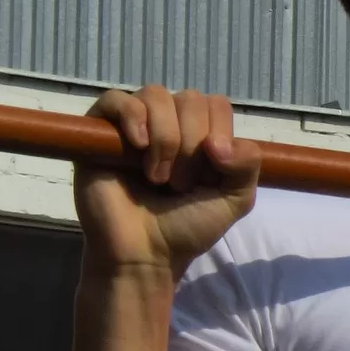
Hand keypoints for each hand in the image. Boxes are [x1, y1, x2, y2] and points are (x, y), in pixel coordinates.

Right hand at [75, 86, 260, 279]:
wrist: (144, 254)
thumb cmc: (186, 227)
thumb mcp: (235, 199)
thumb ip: (248, 164)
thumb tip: (219, 142)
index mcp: (201, 133)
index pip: (216, 105)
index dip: (218, 136)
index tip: (207, 177)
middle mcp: (169, 122)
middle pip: (191, 99)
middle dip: (191, 145)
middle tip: (179, 185)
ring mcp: (135, 125)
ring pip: (157, 96)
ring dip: (165, 140)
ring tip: (157, 178)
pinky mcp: (101, 132)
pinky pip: (117, 100)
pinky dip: (133, 118)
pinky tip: (138, 147)